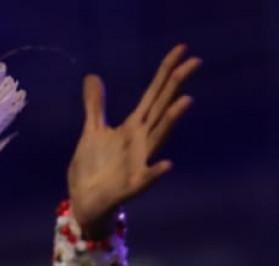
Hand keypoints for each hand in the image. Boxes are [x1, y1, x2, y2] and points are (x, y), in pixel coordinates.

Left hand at [67, 46, 200, 230]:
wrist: (84, 203)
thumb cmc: (92, 169)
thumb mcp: (92, 132)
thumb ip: (96, 105)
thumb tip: (93, 76)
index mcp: (133, 128)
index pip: (154, 94)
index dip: (166, 71)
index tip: (182, 49)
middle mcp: (141, 142)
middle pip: (161, 108)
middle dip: (176, 85)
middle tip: (195, 62)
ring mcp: (138, 164)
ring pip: (158, 139)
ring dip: (171, 121)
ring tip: (186, 100)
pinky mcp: (130, 187)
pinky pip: (145, 179)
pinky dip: (155, 173)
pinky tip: (166, 165)